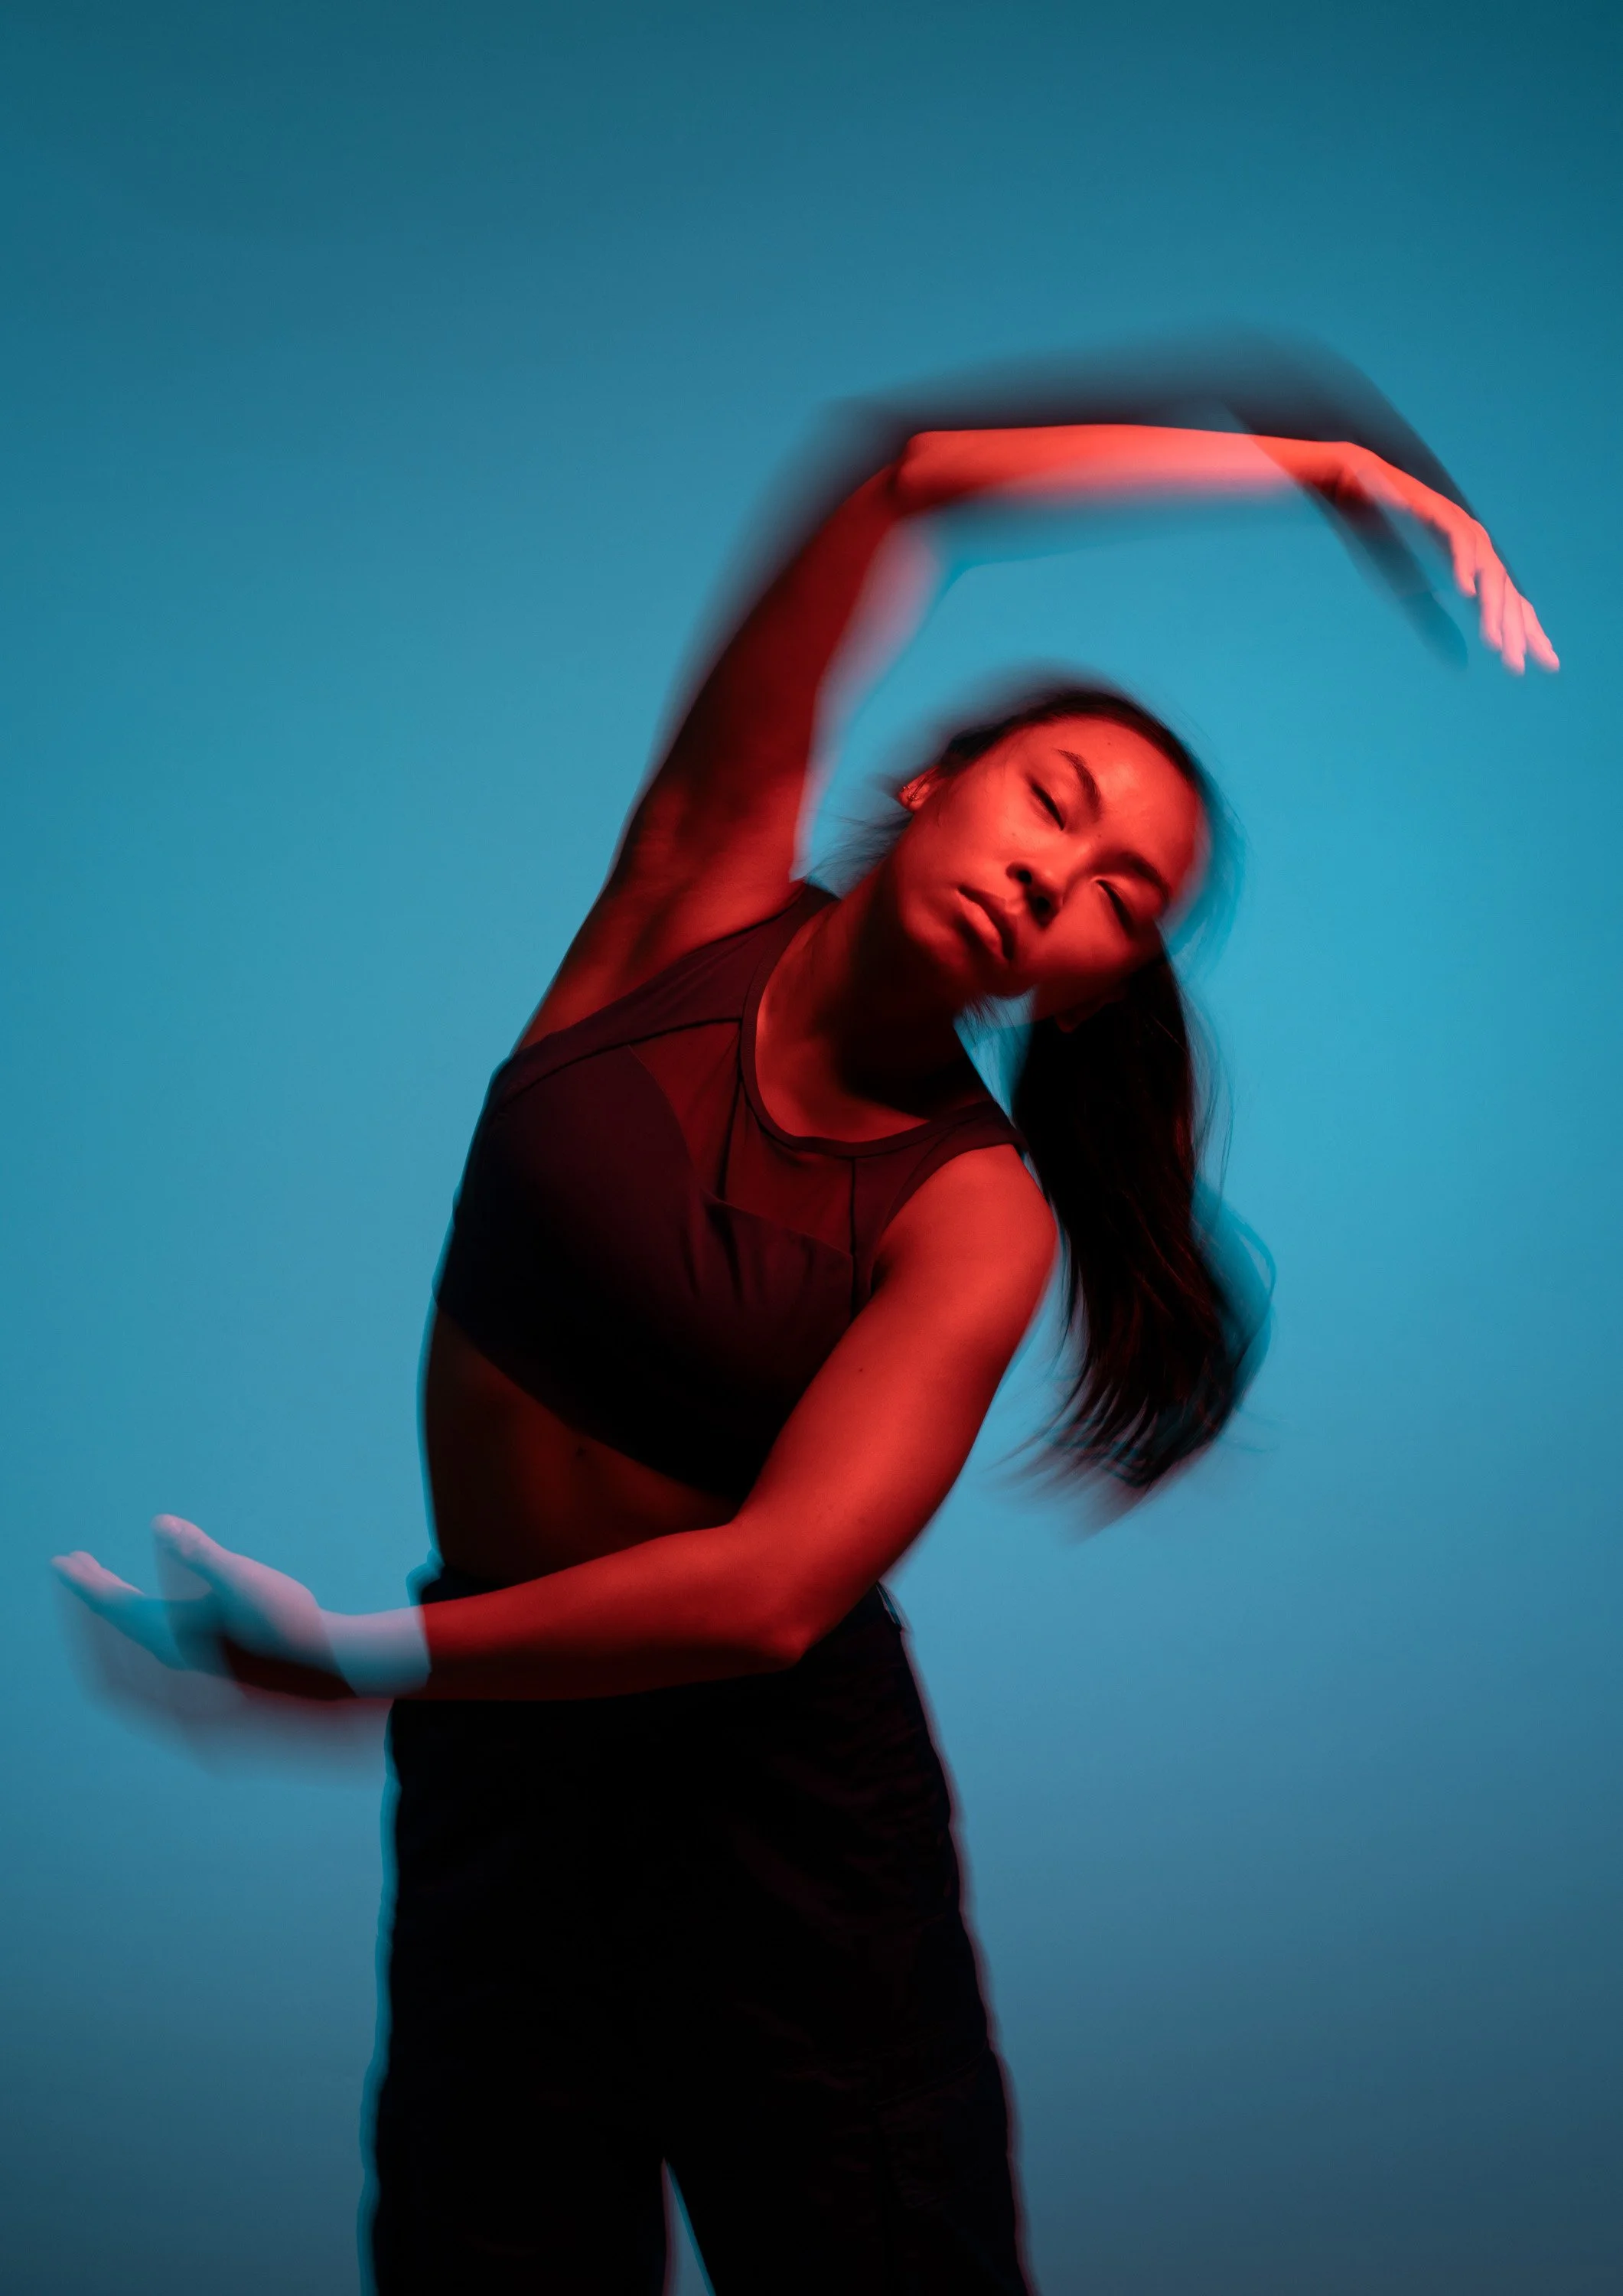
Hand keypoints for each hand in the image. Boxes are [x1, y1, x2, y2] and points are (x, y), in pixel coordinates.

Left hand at [54, 1515, 338, 1681]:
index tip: (61, 1561)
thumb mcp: (243, 1577)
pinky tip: (158, 1623)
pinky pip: (151, 1656)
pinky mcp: (205, 1674)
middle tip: (76, 1565)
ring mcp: (188, 1672)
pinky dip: (137, 1632)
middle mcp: (171, 1658)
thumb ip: (199, 1551)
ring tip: (109, 1589)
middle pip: (116, 1625)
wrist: (326, 1672)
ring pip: (132, 1644)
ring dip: (113, 1614)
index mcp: (170, 1634)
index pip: (111, 1604)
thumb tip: (161, 1524)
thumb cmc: (287, 1622)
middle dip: (93, 1593)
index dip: (84, 1581)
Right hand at [1322, 444, 1558, 675]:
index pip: (1510, 604)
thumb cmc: (1385, 542)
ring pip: (1488, 572)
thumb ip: (1436, 623)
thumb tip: (1462, 664)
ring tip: (1495, 644)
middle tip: (1518, 667)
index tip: (1546, 666)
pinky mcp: (1438, 513)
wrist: (1355, 492)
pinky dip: (1463, 567)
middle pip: (1506, 593)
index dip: (1528, 633)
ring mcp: (1460, 527)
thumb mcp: (1410, 594)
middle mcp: (1476, 547)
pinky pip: (1458, 542)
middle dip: (1516, 632)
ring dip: (1492, 609)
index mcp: (1474, 567)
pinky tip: (1467, 594)